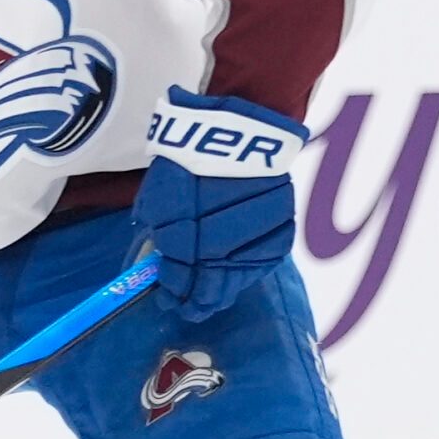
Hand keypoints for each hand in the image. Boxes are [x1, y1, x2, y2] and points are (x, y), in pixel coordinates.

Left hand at [133, 85, 307, 320]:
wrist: (236, 129)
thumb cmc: (187, 159)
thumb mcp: (157, 195)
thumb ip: (158, 231)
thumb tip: (158, 260)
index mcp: (182, 233)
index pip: (177, 277)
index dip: (171, 291)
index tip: (166, 298)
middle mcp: (219, 240)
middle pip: (209, 285)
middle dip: (197, 301)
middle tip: (190, 309)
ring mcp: (251, 241)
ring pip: (237, 279)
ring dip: (222, 292)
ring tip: (211, 300)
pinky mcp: (280, 231)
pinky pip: (263, 264)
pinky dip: (247, 274)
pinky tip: (235, 279)